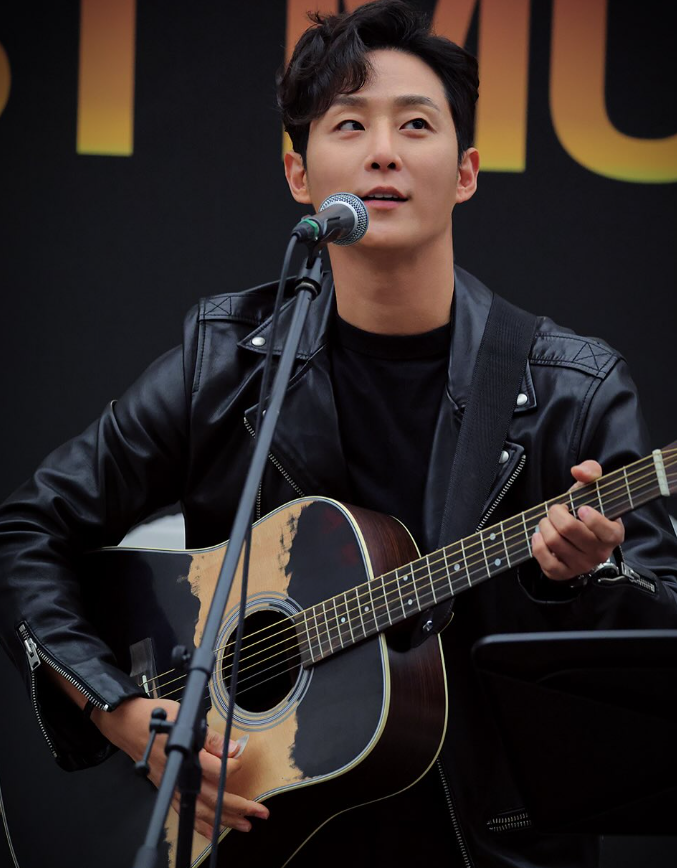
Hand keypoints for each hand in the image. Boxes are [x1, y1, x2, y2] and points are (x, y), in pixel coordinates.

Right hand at [92, 697, 268, 838]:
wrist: (132, 725)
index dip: (233, 768)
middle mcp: (181, 777)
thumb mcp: (188, 717)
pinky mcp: (171, 792)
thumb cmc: (159, 719)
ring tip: (245, 825)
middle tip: (260, 812)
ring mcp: (175, 788)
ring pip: (204, 811)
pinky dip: (202, 825)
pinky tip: (214, 832)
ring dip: (226, 820)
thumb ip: (212, 738)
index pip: (217, 770)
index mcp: (188, 757)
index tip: (241, 763)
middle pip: (214, 798)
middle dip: (239, 807)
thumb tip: (233, 749)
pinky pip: (188, 814)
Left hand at [532, 460, 624, 581]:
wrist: (578, 530)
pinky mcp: (564, 573)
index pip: (604, 530)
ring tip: (547, 521)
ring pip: (554, 543)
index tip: (580, 508)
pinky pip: (547, 563)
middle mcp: (600, 553)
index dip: (590, 517)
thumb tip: (578, 471)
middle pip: (569, 530)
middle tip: (556, 510)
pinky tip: (539, 536)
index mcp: (613, 534)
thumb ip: (591, 472)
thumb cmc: (586, 508)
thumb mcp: (592, 488)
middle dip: (555, 513)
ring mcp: (582, 565)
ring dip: (544, 526)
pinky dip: (538, 546)